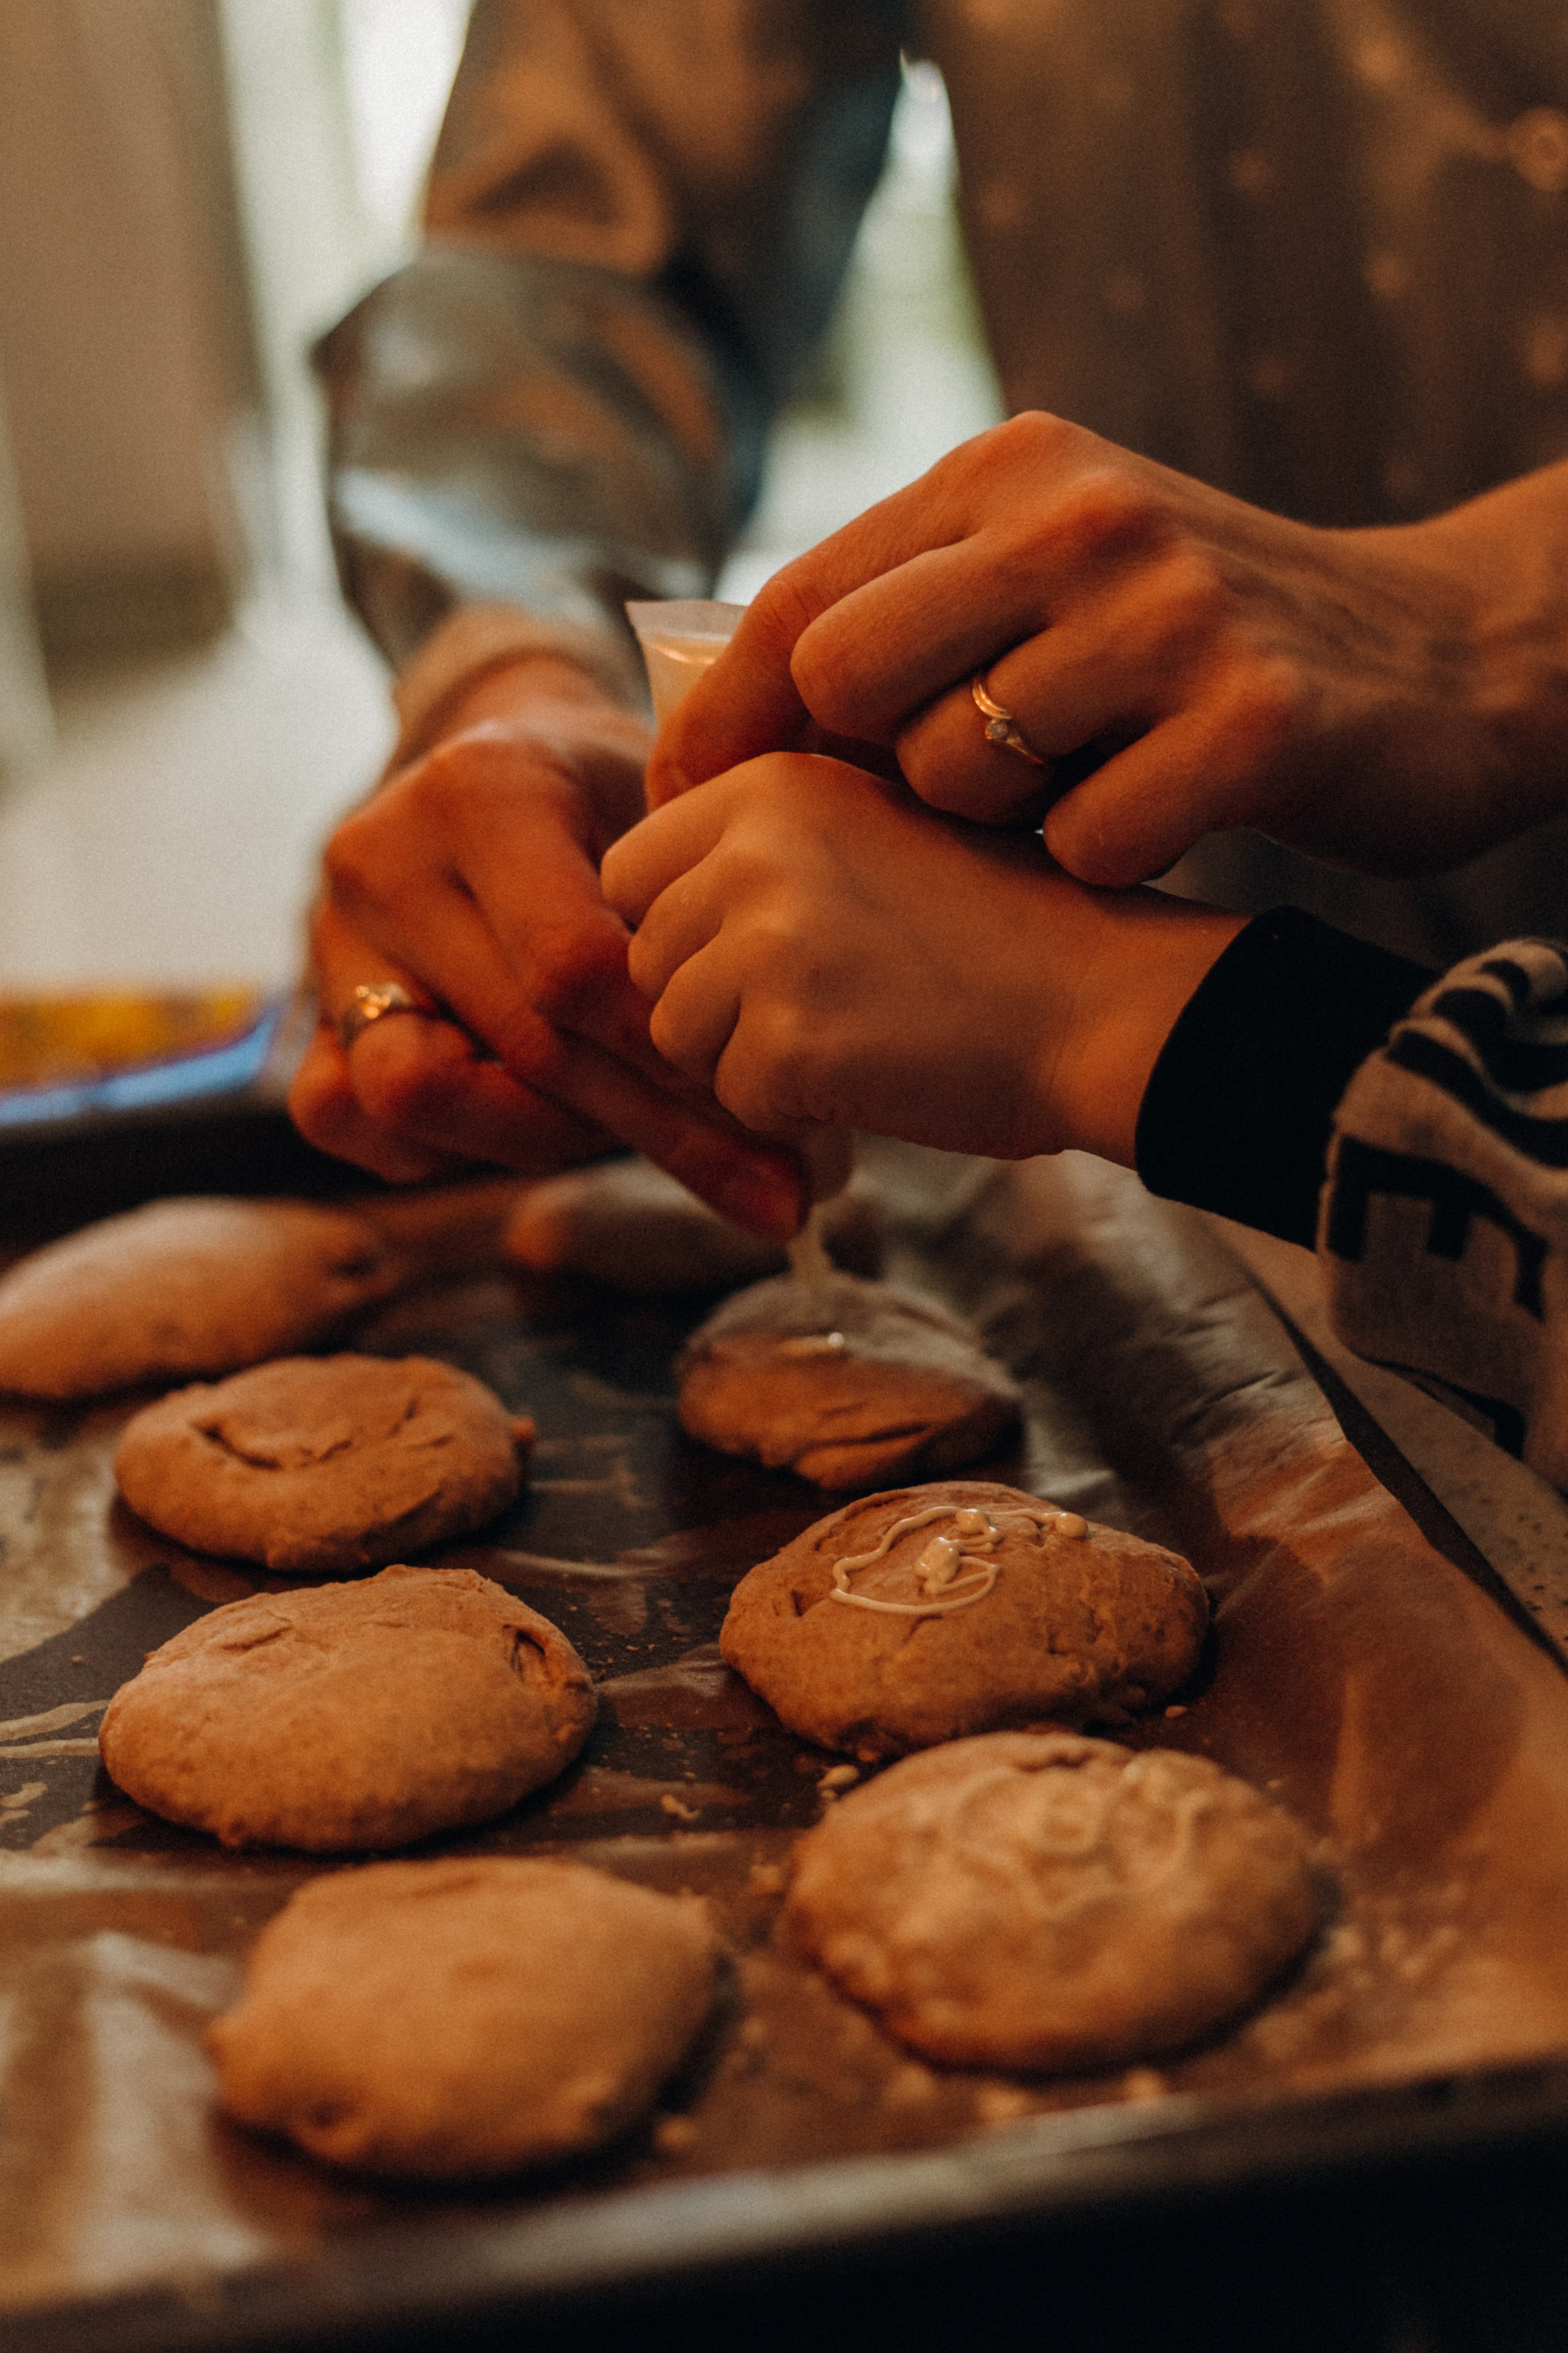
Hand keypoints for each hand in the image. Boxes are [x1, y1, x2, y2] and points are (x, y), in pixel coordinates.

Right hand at [289, 654, 811, 1235]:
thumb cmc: (614, 796)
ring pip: (422, 1097)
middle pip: (520, 1045)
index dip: (677, 1052)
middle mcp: (382, 862)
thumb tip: (809, 1076)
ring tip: (684, 1159)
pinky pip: (344, 1119)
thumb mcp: (674, 811)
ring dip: (560, 1144)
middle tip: (782, 1188)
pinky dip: (451, 1146)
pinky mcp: (307, 1015)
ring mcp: (330, 943)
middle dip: (662, 1128)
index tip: (779, 1101)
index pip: (573, 967)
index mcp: (481, 790)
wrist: (498, 767)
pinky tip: (558, 1144)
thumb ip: (709, 906)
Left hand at [602, 754, 1243, 1164]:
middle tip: (830, 1005)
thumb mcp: (879, 834)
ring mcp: (765, 945)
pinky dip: (797, 1111)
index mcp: (770, 783)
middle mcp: (753, 848)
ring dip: (749, 1059)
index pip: (635, 869)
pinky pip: (737, 1100)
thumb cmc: (1008, 930)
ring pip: (676, 1034)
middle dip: (715, 1002)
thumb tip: (651, 904)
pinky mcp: (786, 1040)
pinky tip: (879, 1074)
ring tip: (859, 1035)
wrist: (1110, 1002)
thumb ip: (767, 849)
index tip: (766, 957)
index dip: (687, 929)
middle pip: (648, 957)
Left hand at [648, 415, 1567, 886]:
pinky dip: (1096, 866)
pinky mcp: (1256, 721)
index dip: (721, 720)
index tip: (686, 807)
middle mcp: (1083, 519)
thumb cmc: (1209, 642)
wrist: (1447, 658)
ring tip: (1065, 807)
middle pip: (847, 677)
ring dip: (990, 828)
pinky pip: (1084, 841)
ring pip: (959, 769)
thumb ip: (919, 603)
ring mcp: (1172, 614)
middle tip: (907, 824)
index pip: (798, 598)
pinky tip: (1149, 837)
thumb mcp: (1063, 567)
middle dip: (858, 774)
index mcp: (1013, 472)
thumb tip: (725, 698)